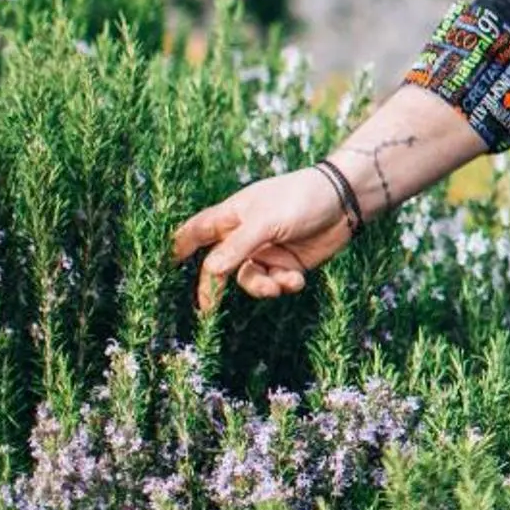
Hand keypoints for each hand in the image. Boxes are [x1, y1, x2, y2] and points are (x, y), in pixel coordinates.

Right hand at [171, 168, 356, 315]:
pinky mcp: (289, 263)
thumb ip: (237, 247)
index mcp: (232, 217)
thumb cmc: (301, 199)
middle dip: (214, 286)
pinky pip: (276, 282)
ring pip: (249, 279)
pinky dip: (284, 284)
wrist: (346, 201)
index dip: (180, 247)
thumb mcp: (266, 222)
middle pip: (218, 266)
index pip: (196, 232)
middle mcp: (245, 236)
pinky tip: (296, 280)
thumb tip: (209, 271)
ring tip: (279, 285)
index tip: (164, 266)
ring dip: (261, 287)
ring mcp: (267, 250)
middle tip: (209, 310)